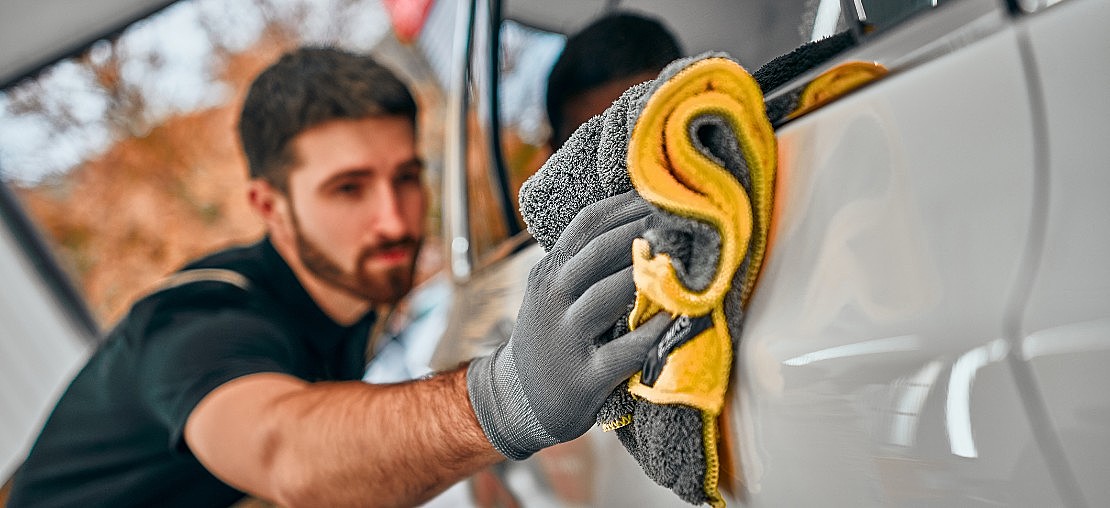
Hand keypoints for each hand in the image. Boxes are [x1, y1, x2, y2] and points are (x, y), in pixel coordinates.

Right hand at [467, 191, 669, 458]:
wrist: (517, 400)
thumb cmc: (551, 338)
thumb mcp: (553, 294)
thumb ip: (582, 263)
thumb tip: (639, 223)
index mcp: (549, 273)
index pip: (586, 225)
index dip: (627, 205)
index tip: (663, 194)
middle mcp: (552, 298)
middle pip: (598, 252)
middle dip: (643, 231)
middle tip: (684, 219)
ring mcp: (566, 338)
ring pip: (606, 295)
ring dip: (647, 275)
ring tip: (685, 259)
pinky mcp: (584, 378)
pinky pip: (624, 351)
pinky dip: (653, 334)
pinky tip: (679, 318)